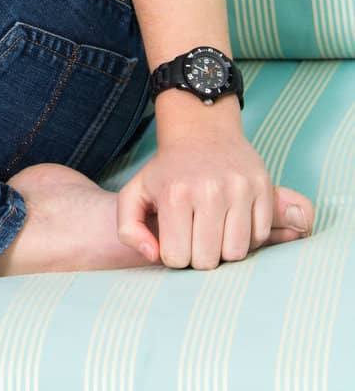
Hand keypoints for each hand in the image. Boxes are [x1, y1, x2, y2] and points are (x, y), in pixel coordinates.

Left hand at [116, 130, 315, 269]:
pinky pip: (260, 237)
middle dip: (198, 256)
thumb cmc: (166, 169)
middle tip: (194, 236)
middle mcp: (209, 191)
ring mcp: (239, 188)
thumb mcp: (134, 192)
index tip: (175, 238)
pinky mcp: (262, 187)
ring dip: (224, 250)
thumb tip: (153, 255)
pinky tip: (232, 222)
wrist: (200, 129)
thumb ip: (128, 229)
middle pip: (208, 261)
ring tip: (214, 231)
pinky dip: (247, 238)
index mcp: (174, 194)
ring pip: (236, 253)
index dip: (174, 254)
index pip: (176, 258)